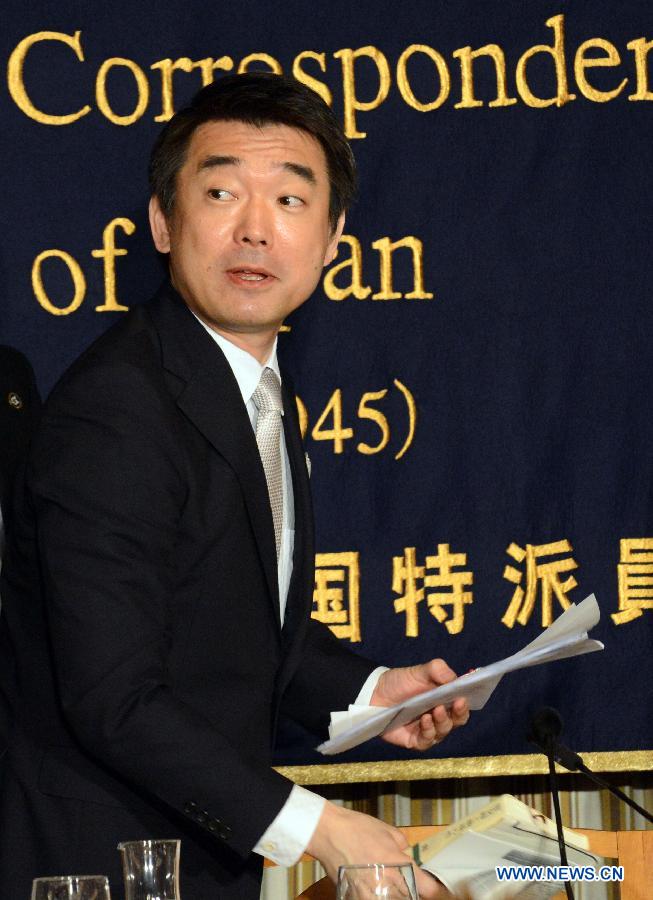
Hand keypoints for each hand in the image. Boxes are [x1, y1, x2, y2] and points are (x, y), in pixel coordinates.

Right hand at [307, 802, 445, 898]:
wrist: (328, 833)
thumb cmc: (358, 829)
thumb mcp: (388, 831)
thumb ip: (402, 845)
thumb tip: (406, 853)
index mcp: (400, 866)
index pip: (429, 889)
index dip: (433, 889)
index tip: (433, 888)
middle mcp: (388, 885)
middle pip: (410, 899)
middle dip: (411, 891)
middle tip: (406, 882)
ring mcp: (370, 895)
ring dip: (392, 893)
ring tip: (383, 880)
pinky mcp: (355, 898)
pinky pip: (371, 899)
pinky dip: (374, 894)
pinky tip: (370, 884)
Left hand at [370, 659, 469, 749]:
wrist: (375, 693)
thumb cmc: (401, 682)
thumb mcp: (419, 672)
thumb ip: (438, 670)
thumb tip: (455, 678)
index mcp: (445, 700)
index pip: (462, 704)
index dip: (467, 701)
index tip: (465, 695)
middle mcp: (440, 717)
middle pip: (458, 720)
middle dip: (459, 713)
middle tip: (456, 703)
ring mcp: (428, 730)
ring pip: (444, 731)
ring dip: (443, 721)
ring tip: (436, 710)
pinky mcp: (415, 741)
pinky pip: (427, 741)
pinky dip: (429, 731)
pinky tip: (425, 720)